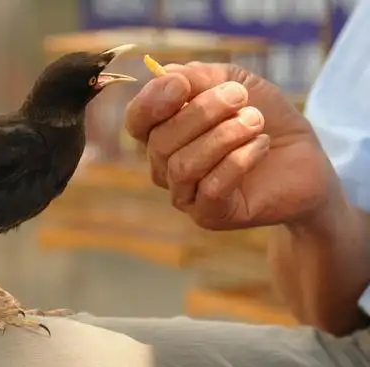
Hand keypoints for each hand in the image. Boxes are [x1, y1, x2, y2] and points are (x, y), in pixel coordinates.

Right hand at [125, 62, 341, 229]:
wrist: (306, 157)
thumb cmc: (264, 118)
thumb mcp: (235, 82)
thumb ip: (199, 76)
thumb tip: (167, 74)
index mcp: (164, 131)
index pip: (137, 121)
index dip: (151, 102)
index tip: (183, 85)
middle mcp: (165, 166)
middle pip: (161, 142)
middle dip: (201, 113)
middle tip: (240, 96)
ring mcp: (185, 194)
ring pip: (182, 166)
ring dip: (223, 137)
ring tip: (255, 121)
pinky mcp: (210, 215)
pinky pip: (210, 189)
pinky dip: (238, 161)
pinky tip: (261, 145)